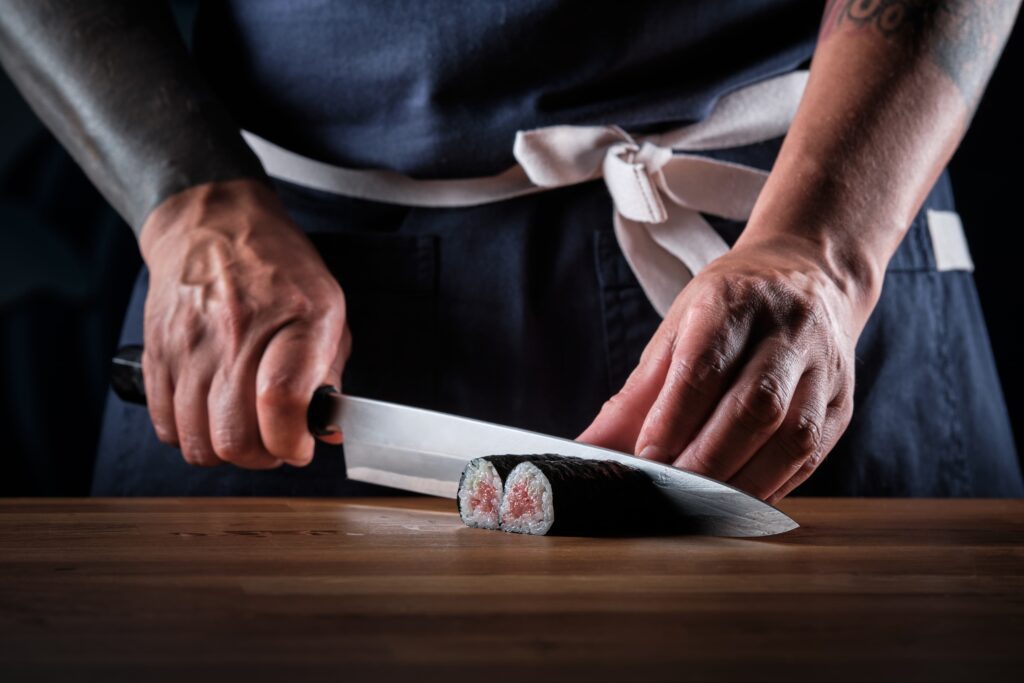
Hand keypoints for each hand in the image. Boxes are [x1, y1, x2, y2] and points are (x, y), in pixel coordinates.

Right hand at [139, 179, 349, 468]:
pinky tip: (211, 415)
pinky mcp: (157, 353)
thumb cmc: (280, 271)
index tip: (301, 447)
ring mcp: (191, 345)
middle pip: (234, 436)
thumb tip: (327, 431)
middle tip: (274, 442)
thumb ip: (331, 373)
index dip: (292, 442)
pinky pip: (166, 425)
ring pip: (197, 441)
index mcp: (298, 319)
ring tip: (244, 430)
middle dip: (261, 457)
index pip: (282, 402)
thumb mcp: (329, 309)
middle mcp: (239, 333)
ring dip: (225, 451)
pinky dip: (190, 435)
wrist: (215, 226)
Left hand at [577, 233, 876, 502]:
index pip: (705, 367)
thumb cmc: (729, 309)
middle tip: (670, 493)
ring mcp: (824, 367)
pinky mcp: (843, 401)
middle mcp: (788, 330)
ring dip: (745, 482)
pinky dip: (774, 485)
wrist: (808, 275)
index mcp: (734, 302)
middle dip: (708, 459)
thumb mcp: (676, 331)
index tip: (646, 459)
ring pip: (794, 435)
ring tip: (704, 507)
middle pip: (755, 406)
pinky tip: (741, 502)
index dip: (675, 419)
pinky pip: (813, 454)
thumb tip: (591, 448)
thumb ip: (636, 395)